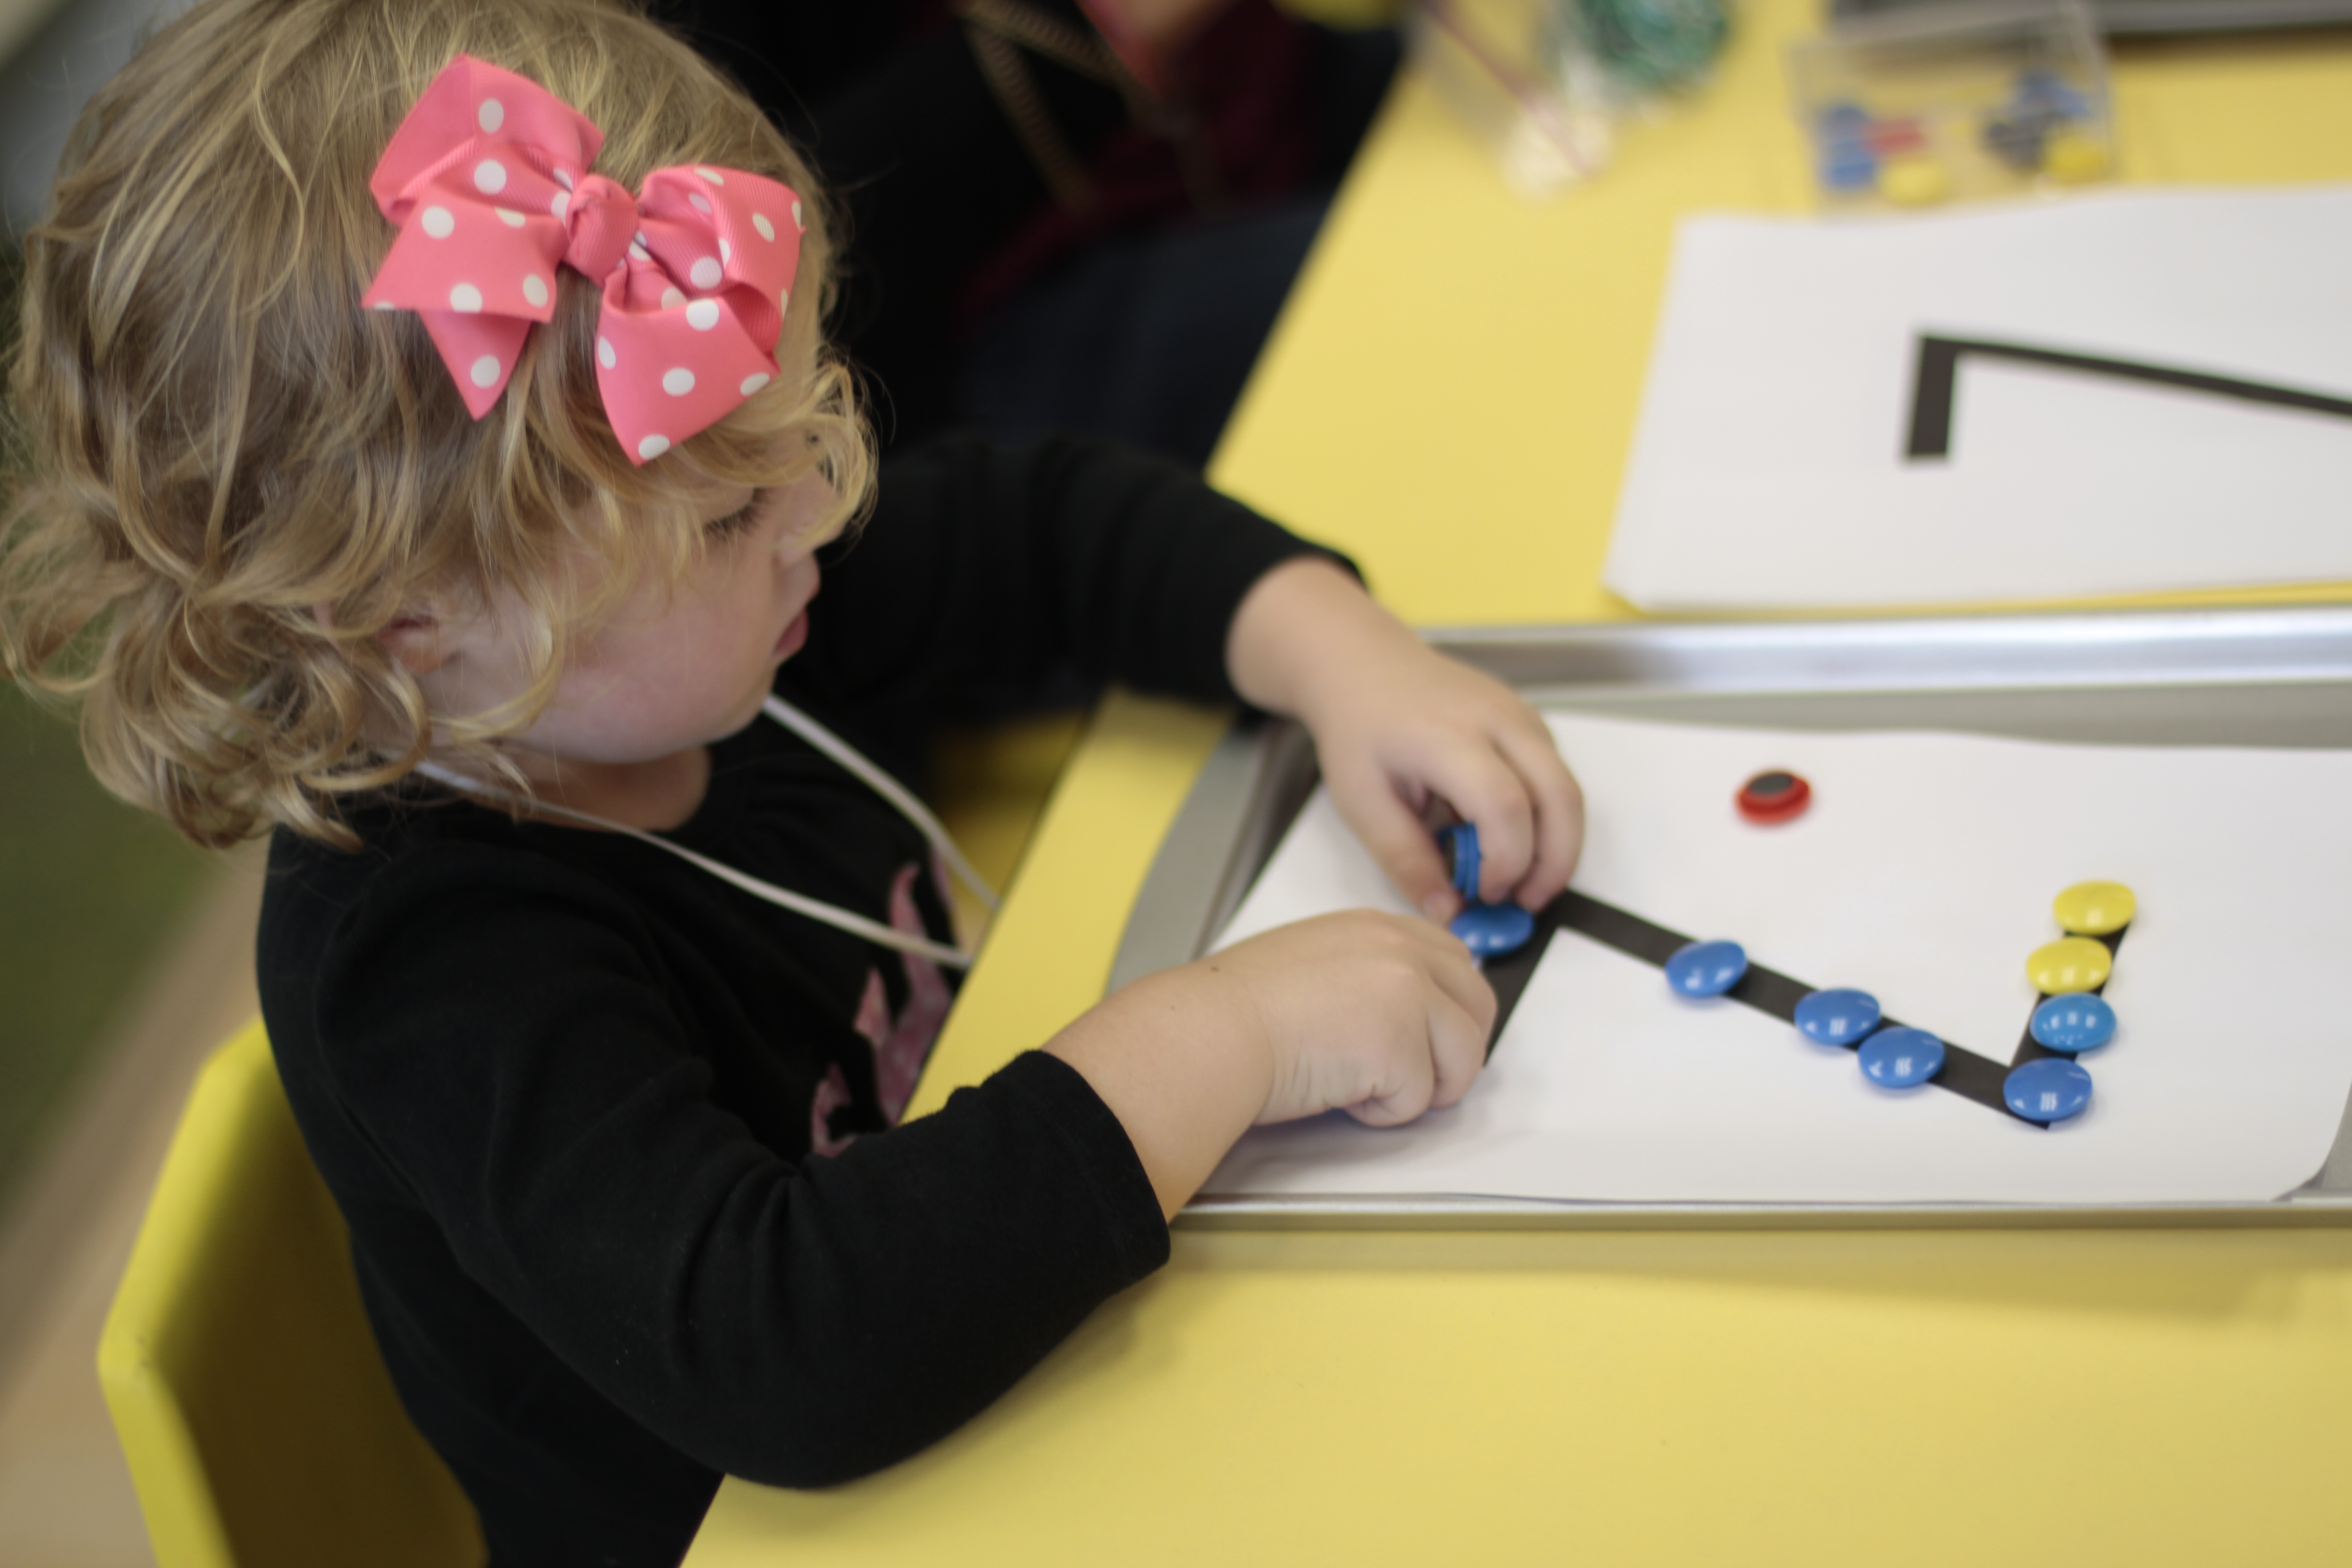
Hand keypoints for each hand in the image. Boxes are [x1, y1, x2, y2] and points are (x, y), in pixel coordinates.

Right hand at [1047, 910, 1492, 1216]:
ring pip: (1463, 1058)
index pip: (1453, 961)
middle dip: (1455, 1051)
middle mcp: (1402, 950)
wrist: (1210, 1032)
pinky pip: (1419, 1101)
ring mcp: (1409, 994)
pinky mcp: (1403, 1044)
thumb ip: (1365, 973)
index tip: (1429, 1038)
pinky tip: (1336, 1092)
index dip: (1449, 1009)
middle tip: (1412, 1079)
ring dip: (1421, 1087)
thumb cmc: (1237, 1009)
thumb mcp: (1312, 963)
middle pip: (1478, 1005)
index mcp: (1377, 928)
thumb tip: (1398, 1014)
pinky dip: (1381, 1113)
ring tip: (1361, 1085)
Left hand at [1226, 558, 1584, 923]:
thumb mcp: (1364, 803)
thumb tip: (1449, 912)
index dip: (1507, 862)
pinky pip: (1556, 776)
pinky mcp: (1530, 721)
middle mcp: (1497, 719)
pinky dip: (1546, 817)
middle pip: (1561, 797)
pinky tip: (1506, 836)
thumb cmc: (1360, 728)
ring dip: (1556, 844)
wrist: (1364, 665)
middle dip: (1554, 863)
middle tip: (1525, 902)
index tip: (1484, 894)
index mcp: (1448, 737)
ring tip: (1516, 878)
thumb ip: (1407, 860)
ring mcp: (1521, 715)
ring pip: (1567, 789)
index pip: (1506, 805)